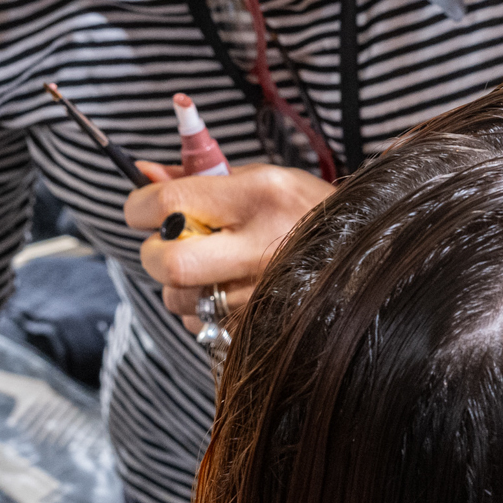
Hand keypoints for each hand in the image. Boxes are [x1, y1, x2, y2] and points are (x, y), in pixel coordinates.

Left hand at [126, 162, 334, 330]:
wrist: (363, 255)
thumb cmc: (303, 211)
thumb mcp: (259, 179)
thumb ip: (198, 178)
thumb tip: (143, 175)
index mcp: (260, 197)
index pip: (171, 205)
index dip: (139, 207)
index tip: (139, 210)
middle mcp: (261, 248)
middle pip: (170, 263)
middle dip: (153, 253)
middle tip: (165, 244)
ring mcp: (263, 294)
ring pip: (180, 299)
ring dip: (177, 284)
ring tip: (206, 267)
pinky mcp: (260, 327)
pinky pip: (201, 324)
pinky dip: (200, 309)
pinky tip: (224, 291)